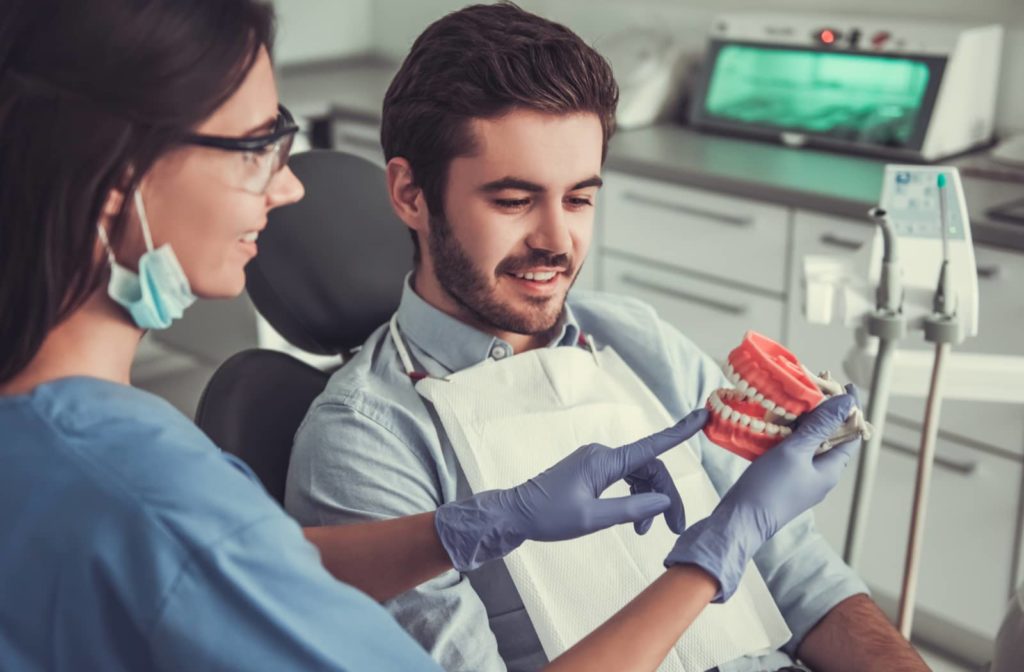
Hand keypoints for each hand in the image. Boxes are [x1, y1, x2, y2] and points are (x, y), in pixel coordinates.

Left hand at [436, 409, 707, 570]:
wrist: (515, 514)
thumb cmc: (549, 517)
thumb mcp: (592, 518)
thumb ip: (631, 509)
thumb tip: (663, 500)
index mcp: (603, 461)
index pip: (650, 446)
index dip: (678, 432)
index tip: (701, 416)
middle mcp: (602, 455)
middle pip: (648, 468)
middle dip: (665, 495)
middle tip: (674, 528)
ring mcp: (596, 462)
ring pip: (637, 475)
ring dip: (648, 501)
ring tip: (645, 533)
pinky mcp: (590, 471)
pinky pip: (622, 479)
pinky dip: (633, 498)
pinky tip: (633, 521)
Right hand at [666, 387, 861, 600]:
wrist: (741, 519)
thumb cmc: (770, 487)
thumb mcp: (796, 451)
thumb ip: (820, 426)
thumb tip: (845, 402)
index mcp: (831, 470)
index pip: (851, 434)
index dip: (850, 410)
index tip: (845, 385)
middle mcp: (821, 474)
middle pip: (831, 436)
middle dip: (825, 411)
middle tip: (814, 386)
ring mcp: (802, 477)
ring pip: (810, 442)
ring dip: (805, 421)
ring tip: (795, 399)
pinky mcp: (785, 478)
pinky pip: (794, 450)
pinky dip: (789, 433)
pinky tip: (777, 421)